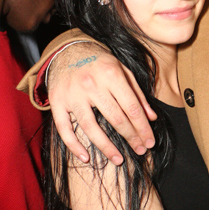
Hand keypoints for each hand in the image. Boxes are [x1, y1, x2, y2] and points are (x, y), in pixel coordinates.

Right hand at [47, 43, 156, 164]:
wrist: (66, 50)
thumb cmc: (99, 62)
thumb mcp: (122, 70)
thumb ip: (137, 93)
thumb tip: (151, 117)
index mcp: (111, 74)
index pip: (131, 107)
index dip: (143, 127)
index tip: (150, 141)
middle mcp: (91, 84)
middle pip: (115, 118)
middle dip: (131, 137)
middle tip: (141, 151)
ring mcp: (72, 94)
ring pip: (91, 127)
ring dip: (107, 147)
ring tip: (119, 160)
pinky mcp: (56, 102)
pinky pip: (64, 129)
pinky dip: (74, 145)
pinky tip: (85, 158)